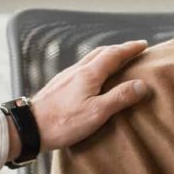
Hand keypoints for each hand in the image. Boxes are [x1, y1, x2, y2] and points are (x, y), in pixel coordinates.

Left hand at [29, 40, 149, 151]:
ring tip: (115, 61)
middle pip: (101, 52)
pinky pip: (80, 68)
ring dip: (105, 56)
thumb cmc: (63, 123)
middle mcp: (77, 70)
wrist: (30, 128)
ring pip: (89, 59)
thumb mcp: (97, 113)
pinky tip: (91, 76)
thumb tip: (141, 85)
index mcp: (89, 74)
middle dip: (118, 49)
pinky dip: (93, 66)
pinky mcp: (58, 85)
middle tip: (132, 50)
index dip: (130, 49)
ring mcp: (65, 76)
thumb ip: (120, 98)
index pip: (114, 55)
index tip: (143, 45)